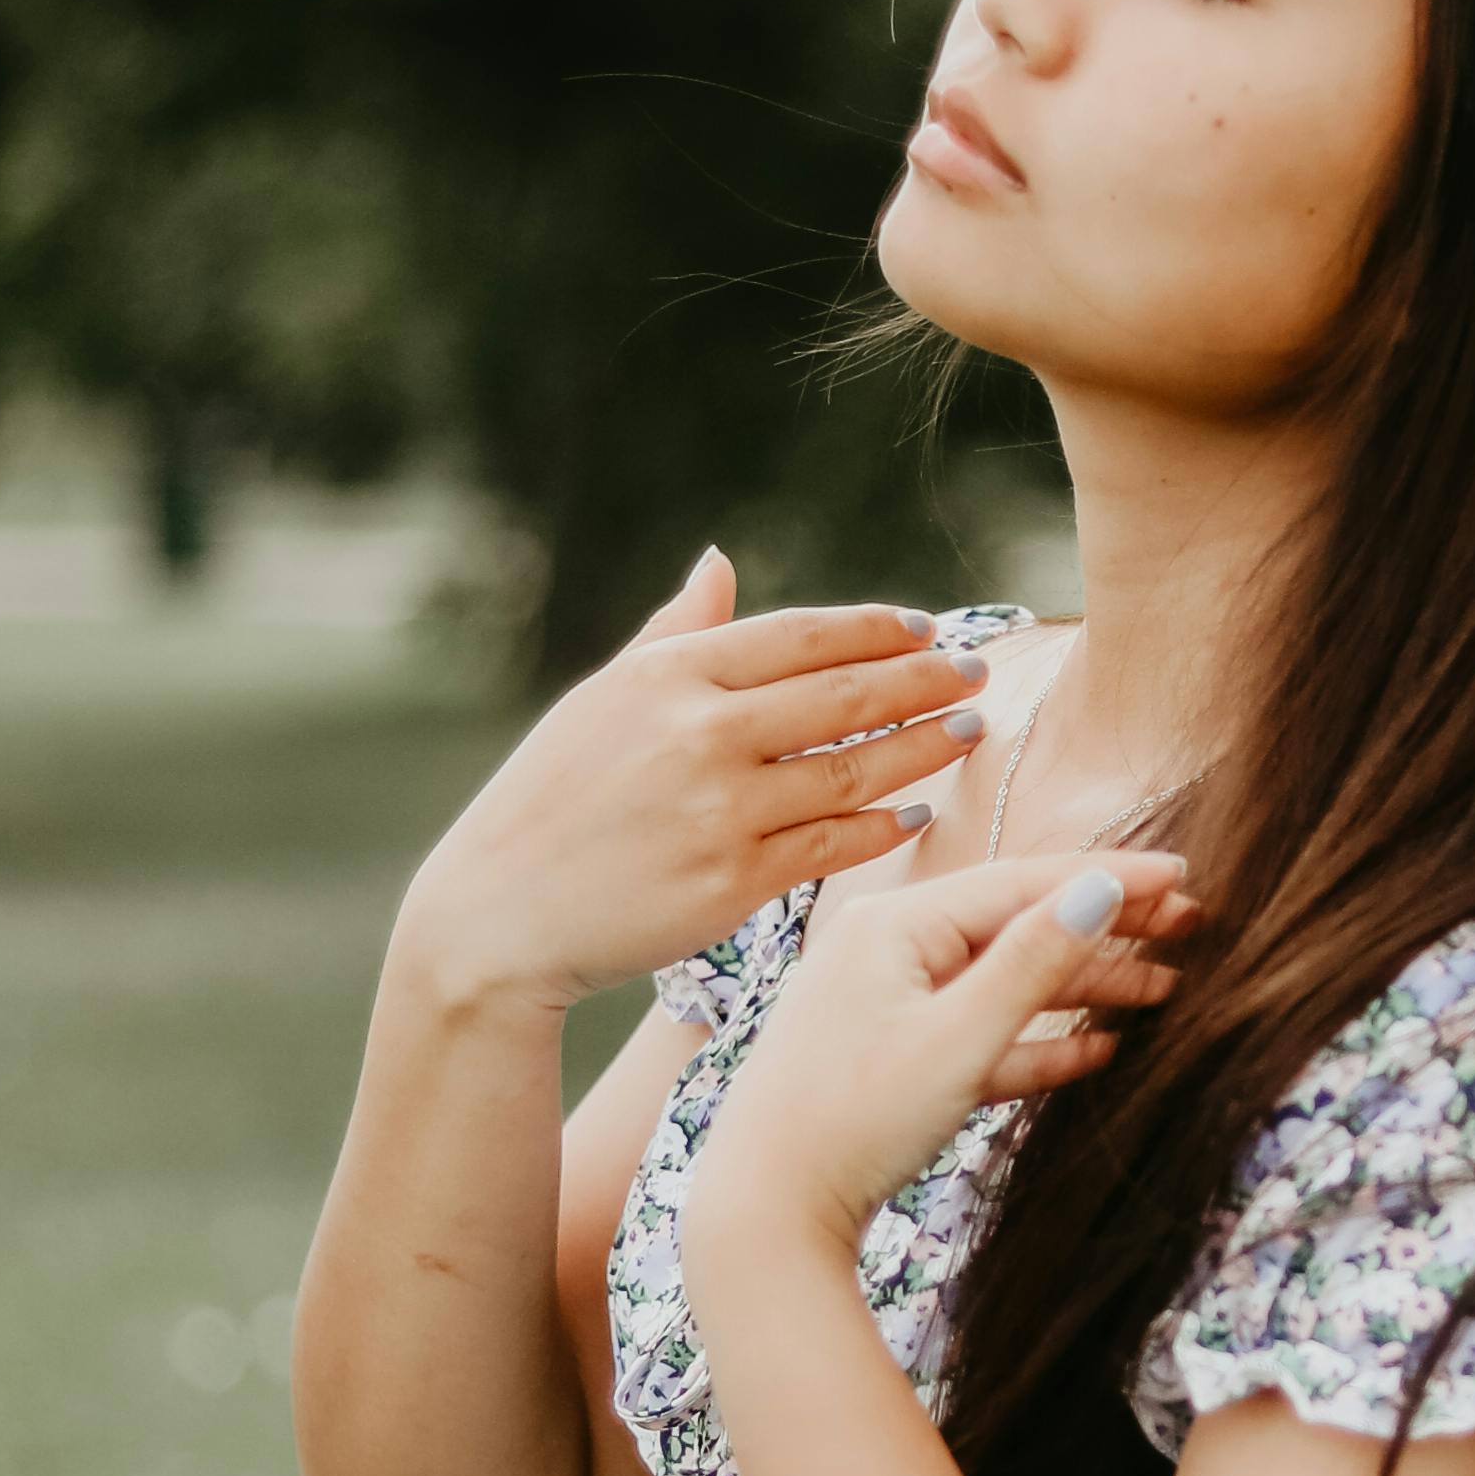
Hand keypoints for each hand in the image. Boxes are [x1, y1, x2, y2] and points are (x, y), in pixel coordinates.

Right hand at [391, 551, 993, 1025]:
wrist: (499, 914)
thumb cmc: (551, 800)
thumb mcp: (601, 700)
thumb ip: (674, 632)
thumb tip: (720, 561)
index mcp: (668, 675)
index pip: (800, 637)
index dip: (874, 629)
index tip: (927, 628)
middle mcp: (699, 733)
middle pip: (844, 695)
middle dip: (924, 679)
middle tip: (975, 672)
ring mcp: (721, 808)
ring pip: (853, 768)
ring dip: (922, 746)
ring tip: (965, 730)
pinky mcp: (734, 881)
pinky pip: (833, 844)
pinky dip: (881, 824)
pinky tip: (914, 810)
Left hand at [681, 847, 1201, 1263]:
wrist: (764, 1214)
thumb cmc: (852, 1122)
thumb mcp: (958, 1039)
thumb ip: (1034, 963)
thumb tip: (1102, 889)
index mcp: (895, 925)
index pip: (1022, 882)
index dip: (1110, 878)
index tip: (1184, 876)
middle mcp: (886, 950)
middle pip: (1016, 925)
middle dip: (1105, 930)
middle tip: (1189, 928)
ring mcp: (884, 1005)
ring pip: (1002, 983)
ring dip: (1081, 989)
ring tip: (1162, 993)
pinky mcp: (887, 1061)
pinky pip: (976, 1035)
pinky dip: (1035, 1041)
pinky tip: (1097, 1051)